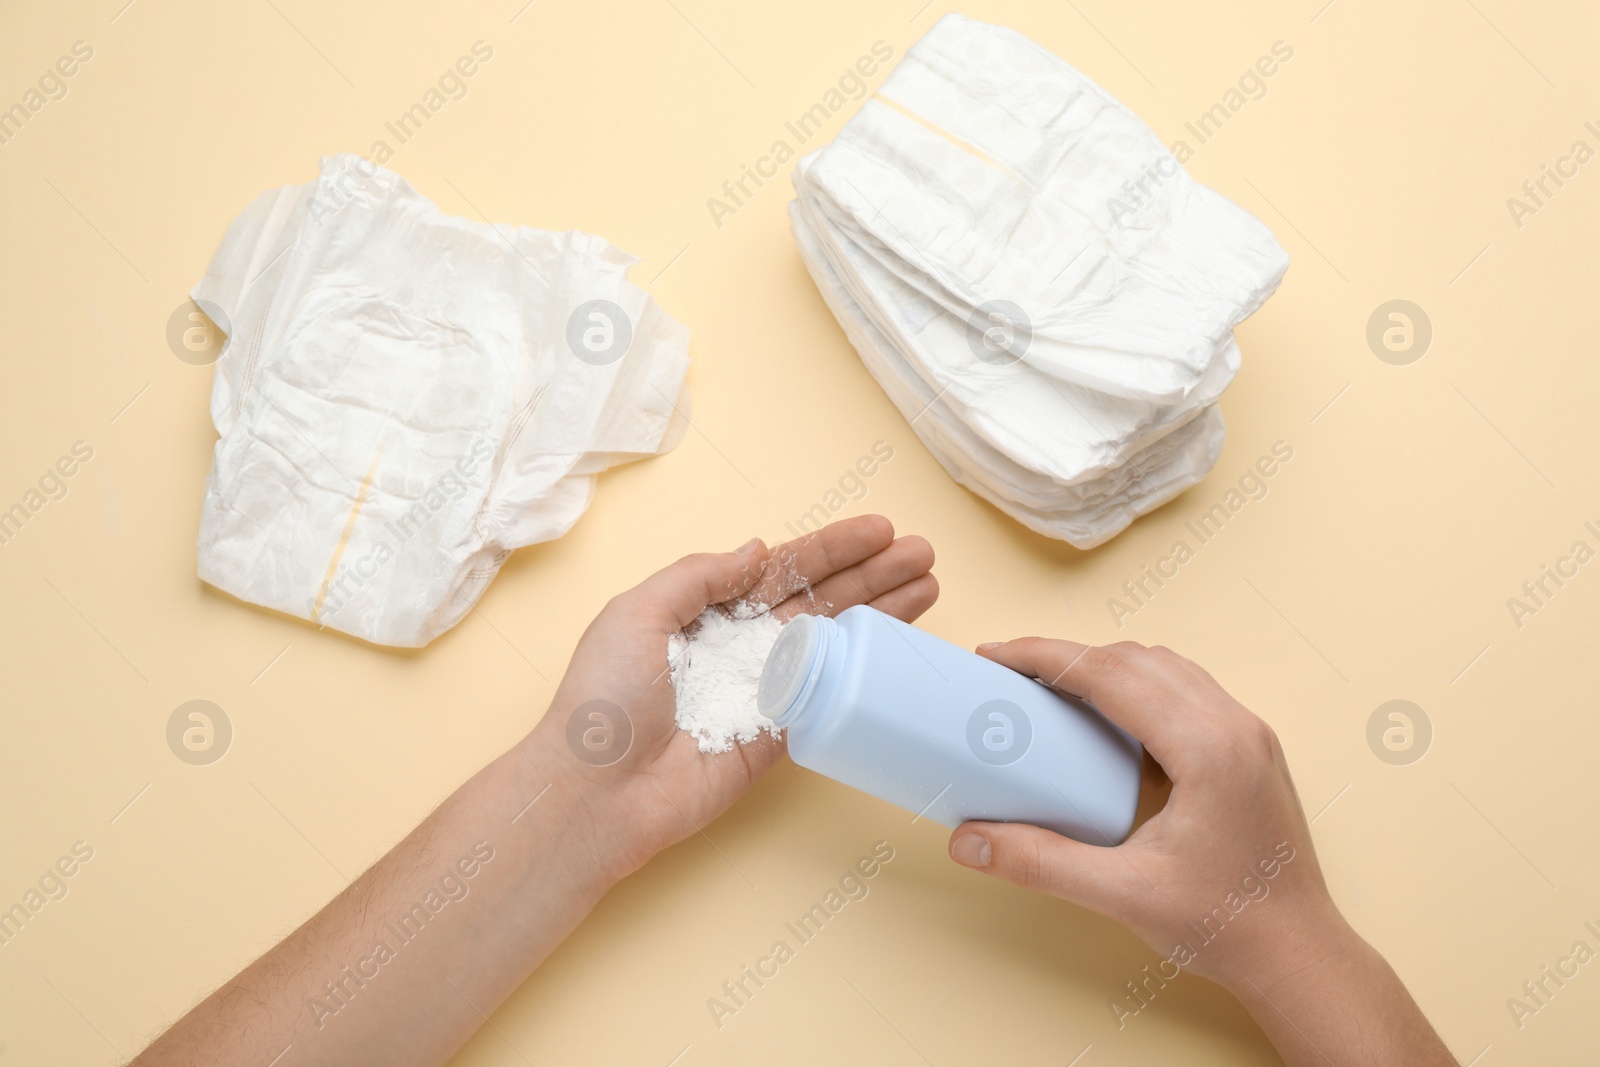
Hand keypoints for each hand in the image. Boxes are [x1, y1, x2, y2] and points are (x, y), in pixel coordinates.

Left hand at [527, 515, 937, 882]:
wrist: (599, 790)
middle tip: (923, 552)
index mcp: (706, 610)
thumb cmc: (604, 699)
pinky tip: (902, 646)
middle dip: (874, 574)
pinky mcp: (779, 735)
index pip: (783, 569)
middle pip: (822, 599)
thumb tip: (758, 550)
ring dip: (884, 612)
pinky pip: (833, 696)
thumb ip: (699, 576)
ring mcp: (765, 690)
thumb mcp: (637, 613)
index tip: (879, 529)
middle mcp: (741, 646)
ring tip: (929, 584)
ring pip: (837, 642)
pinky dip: (868, 671)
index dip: (833, 549)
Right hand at [948, 639, 1338, 988]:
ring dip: (1105, 665)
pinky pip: (1188, 690)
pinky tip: (1108, 721)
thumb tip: (968, 842)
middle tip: (1010, 670)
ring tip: (1051, 687)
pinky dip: (1139, 687)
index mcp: (1207, 748)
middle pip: (1136, 657)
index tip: (995, 655)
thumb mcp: (1124, 895)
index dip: (1043, 656)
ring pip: (1166, 666)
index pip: (1110, 672)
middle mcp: (1235, 726)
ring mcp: (1249, 735)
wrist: (1299, 956)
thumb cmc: (1228, 926)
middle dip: (1066, 655)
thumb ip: (1040, 863)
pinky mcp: (1251, 750)